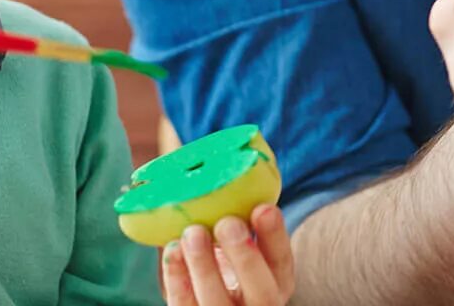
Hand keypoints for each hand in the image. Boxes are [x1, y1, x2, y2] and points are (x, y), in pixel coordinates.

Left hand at [161, 204, 294, 305]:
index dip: (275, 237)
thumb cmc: (228, 254)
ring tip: (192, 232)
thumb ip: (241, 217)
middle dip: (244, 256)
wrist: (209, 292)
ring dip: (204, 266)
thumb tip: (222, 162)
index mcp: (277, 281)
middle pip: (260, 291)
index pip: (282, 262)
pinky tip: (171, 249)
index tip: (263, 208)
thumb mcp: (243, 241)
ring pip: (218, 303)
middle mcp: (258, 304)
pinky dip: (176, 278)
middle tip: (226, 223)